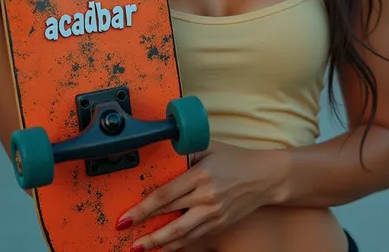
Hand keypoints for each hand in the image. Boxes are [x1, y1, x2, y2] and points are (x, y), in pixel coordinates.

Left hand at [116, 141, 273, 250]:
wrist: (264, 178)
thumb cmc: (234, 158)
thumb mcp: (209, 146)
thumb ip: (185, 150)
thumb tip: (160, 151)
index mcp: (200, 175)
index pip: (165, 195)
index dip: (143, 208)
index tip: (126, 215)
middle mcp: (206, 197)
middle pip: (169, 217)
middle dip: (145, 227)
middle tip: (124, 232)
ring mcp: (214, 214)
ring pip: (181, 234)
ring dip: (158, 242)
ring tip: (139, 247)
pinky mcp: (219, 225)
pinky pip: (194, 237)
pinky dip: (177, 244)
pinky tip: (163, 247)